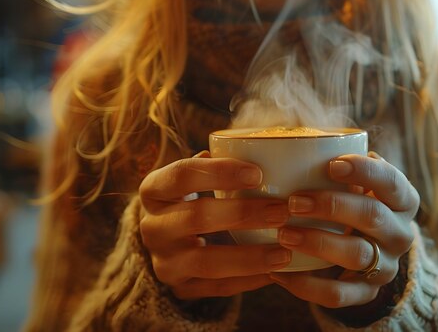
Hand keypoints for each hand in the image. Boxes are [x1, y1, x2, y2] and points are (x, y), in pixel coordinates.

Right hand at [138, 151, 291, 299]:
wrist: (168, 242)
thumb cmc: (193, 198)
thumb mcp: (195, 178)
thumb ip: (218, 164)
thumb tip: (262, 149)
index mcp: (154, 190)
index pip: (182, 175)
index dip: (219, 173)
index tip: (258, 173)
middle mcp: (151, 227)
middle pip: (196, 218)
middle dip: (243, 214)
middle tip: (282, 210)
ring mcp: (164, 262)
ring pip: (206, 261)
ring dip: (250, 256)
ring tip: (285, 251)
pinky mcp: (179, 288)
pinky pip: (217, 288)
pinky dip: (250, 281)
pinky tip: (277, 272)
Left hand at [269, 152, 418, 307]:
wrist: (369, 251)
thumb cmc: (353, 202)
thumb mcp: (357, 182)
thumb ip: (339, 162)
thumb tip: (300, 132)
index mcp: (403, 200)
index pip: (392, 182)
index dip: (365, 172)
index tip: (332, 164)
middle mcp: (401, 233)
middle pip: (373, 216)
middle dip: (332, 206)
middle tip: (294, 201)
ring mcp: (387, 265)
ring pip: (357, 255)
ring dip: (318, 243)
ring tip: (283, 234)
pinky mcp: (368, 293)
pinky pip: (339, 295)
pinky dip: (307, 285)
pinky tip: (280, 272)